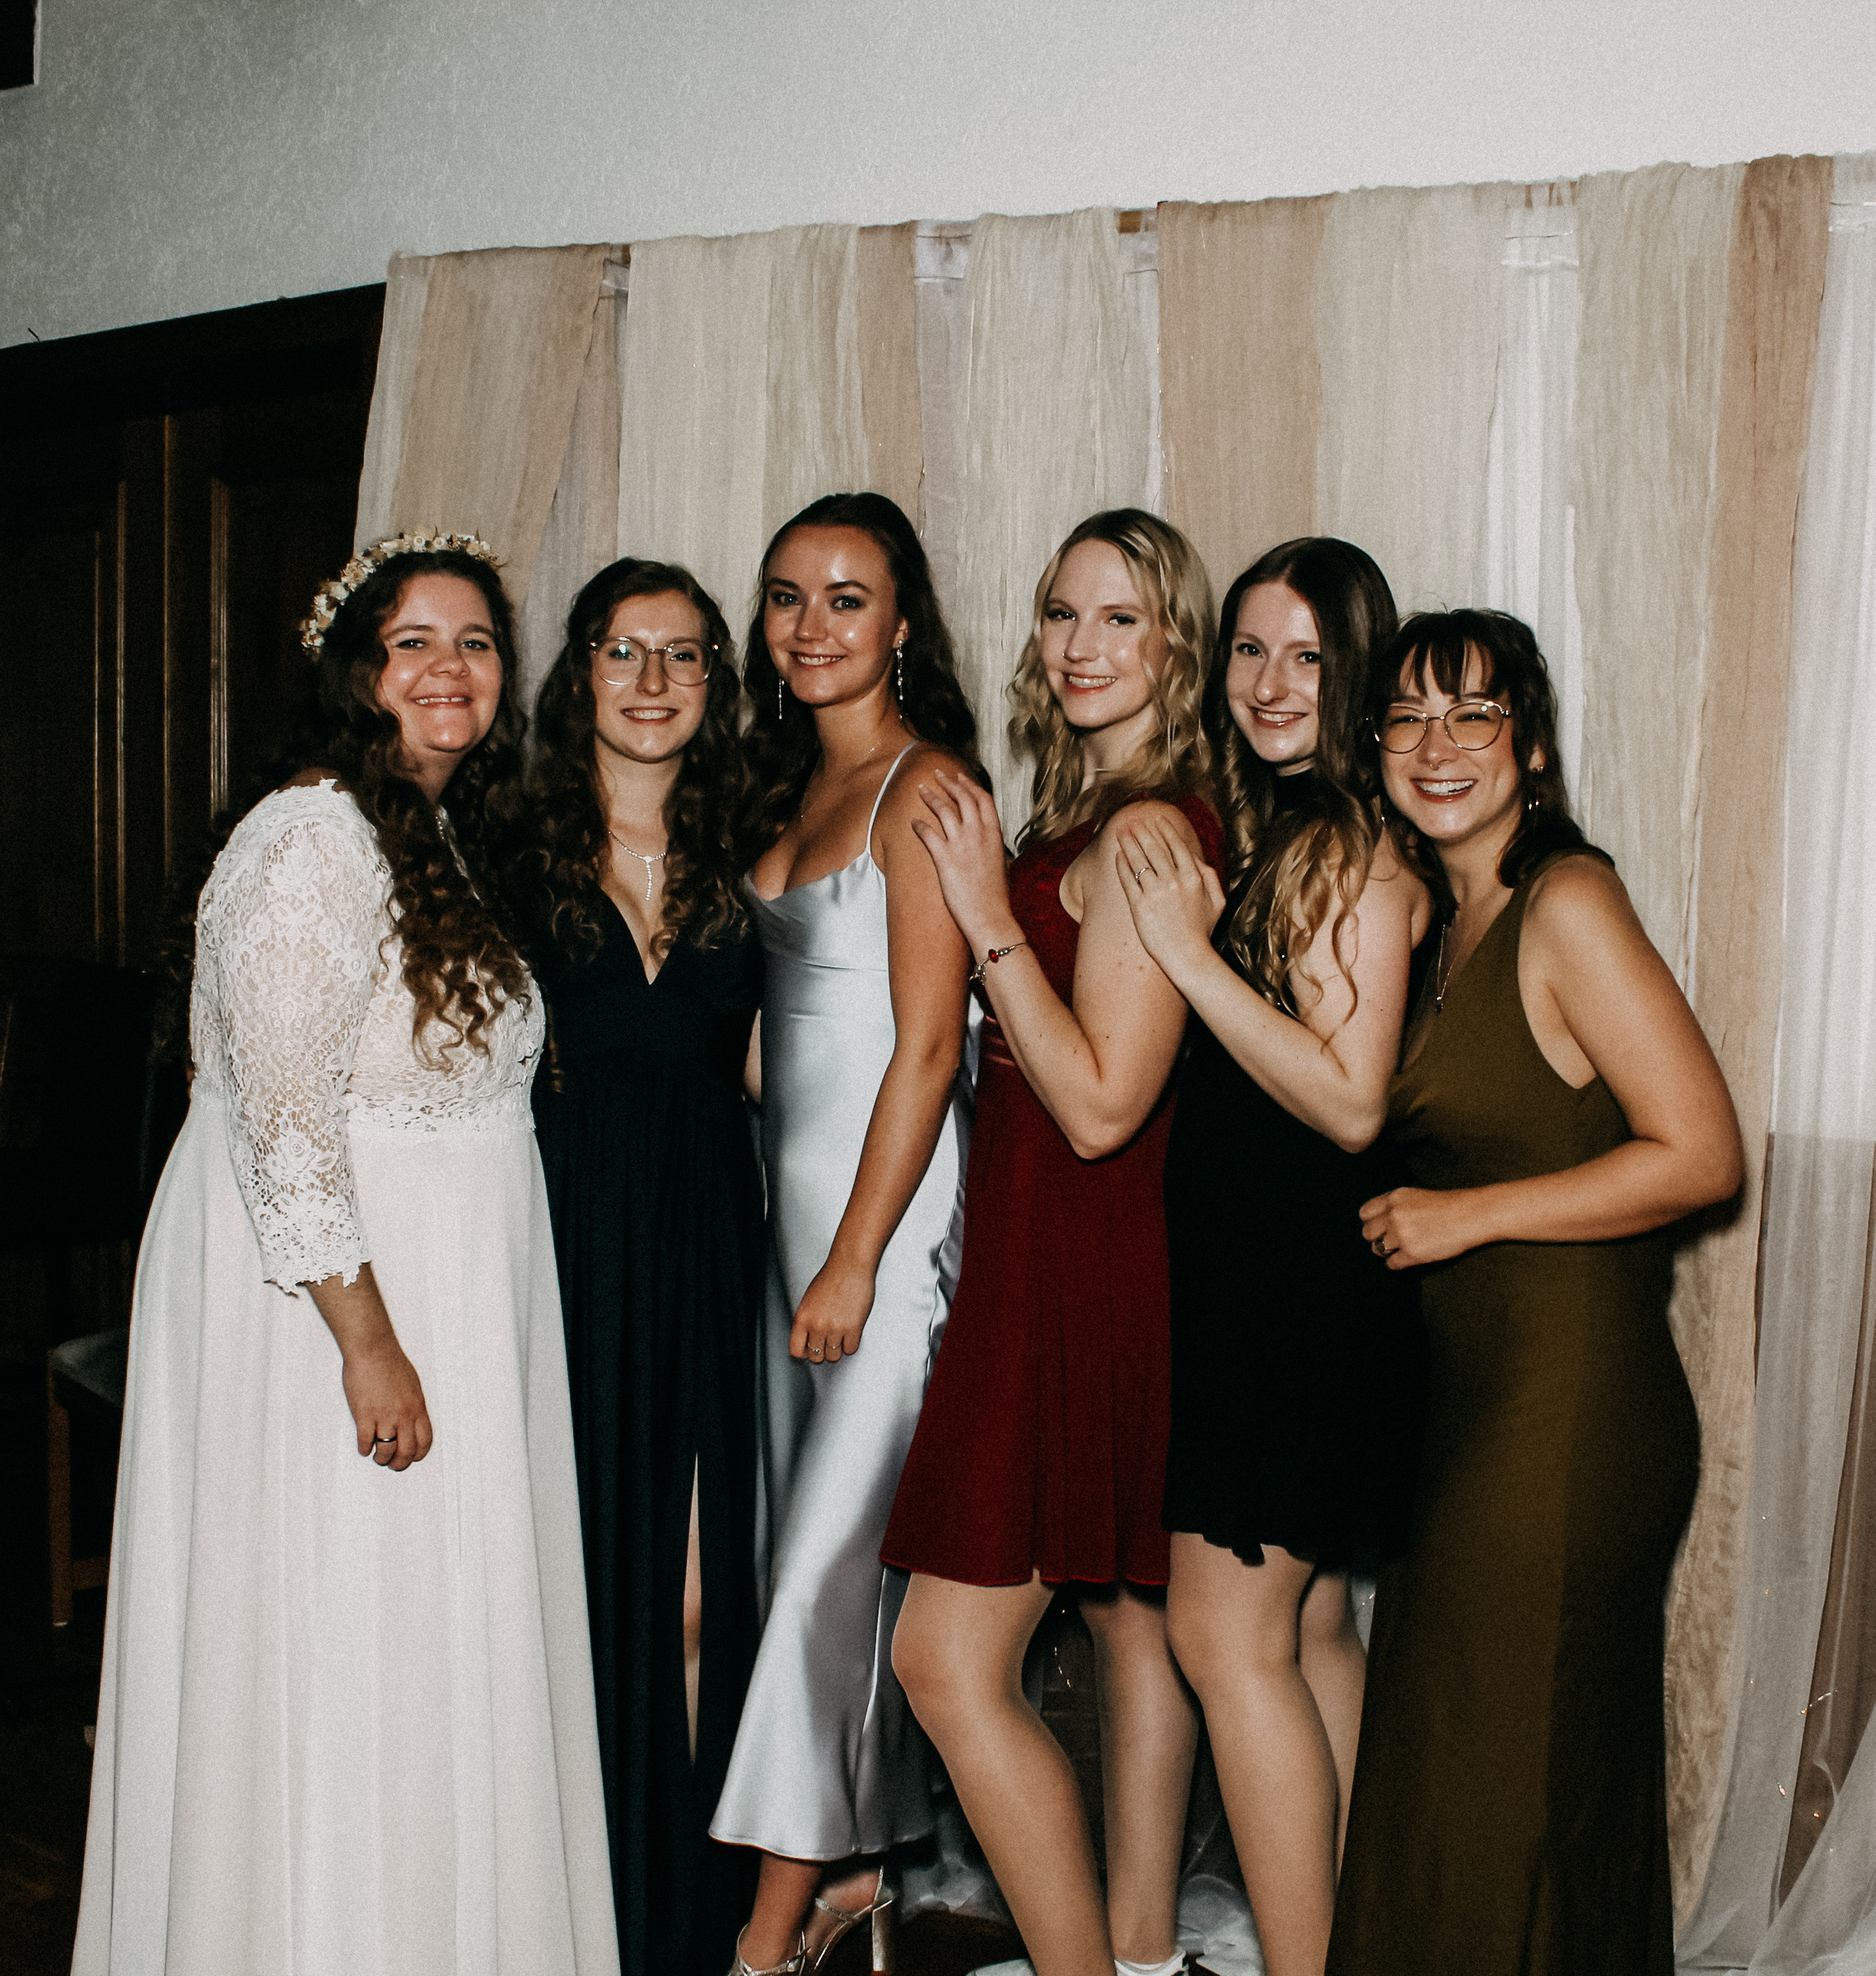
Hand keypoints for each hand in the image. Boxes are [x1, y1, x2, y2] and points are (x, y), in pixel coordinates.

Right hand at [341, 1335, 433, 1470]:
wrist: (373, 1351)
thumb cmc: (391, 1363)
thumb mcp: (412, 1385)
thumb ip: (412, 1405)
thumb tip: (410, 1420)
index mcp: (418, 1407)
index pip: (425, 1440)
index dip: (419, 1454)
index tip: (413, 1457)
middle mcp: (404, 1415)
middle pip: (407, 1451)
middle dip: (400, 1463)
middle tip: (394, 1465)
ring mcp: (384, 1416)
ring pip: (386, 1451)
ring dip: (382, 1458)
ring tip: (377, 1457)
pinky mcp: (365, 1415)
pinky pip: (366, 1442)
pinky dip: (365, 1449)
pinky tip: (364, 1447)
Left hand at [790, 1257, 875, 1363]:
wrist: (850, 1266)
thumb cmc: (831, 1277)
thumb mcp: (809, 1300)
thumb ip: (807, 1320)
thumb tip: (809, 1338)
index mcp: (802, 1318)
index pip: (797, 1350)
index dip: (804, 1353)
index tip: (810, 1350)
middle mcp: (817, 1325)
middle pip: (816, 1356)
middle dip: (822, 1351)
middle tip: (828, 1342)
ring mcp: (835, 1328)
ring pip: (834, 1356)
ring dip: (837, 1348)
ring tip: (840, 1336)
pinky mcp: (853, 1328)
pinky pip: (850, 1349)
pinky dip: (851, 1344)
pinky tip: (850, 1333)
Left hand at [911, 769, 1018, 954]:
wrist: (989, 916)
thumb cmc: (996, 896)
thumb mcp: (1001, 864)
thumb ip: (992, 847)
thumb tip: (987, 843)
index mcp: (995, 834)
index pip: (983, 799)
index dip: (969, 785)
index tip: (960, 777)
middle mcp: (979, 834)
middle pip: (962, 797)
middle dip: (949, 782)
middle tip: (937, 774)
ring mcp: (962, 844)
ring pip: (944, 809)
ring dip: (931, 796)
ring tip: (921, 789)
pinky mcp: (945, 857)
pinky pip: (928, 833)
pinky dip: (919, 825)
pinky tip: (912, 822)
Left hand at [1114, 815, 1225, 983]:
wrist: (1188, 957)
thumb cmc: (1203, 931)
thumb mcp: (1217, 901)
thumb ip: (1210, 876)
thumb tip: (1197, 858)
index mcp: (1194, 877)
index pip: (1176, 845)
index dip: (1164, 829)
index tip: (1156, 819)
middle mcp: (1174, 881)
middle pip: (1154, 848)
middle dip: (1141, 831)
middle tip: (1132, 820)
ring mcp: (1155, 893)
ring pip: (1139, 860)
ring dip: (1128, 842)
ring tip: (1121, 831)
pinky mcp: (1139, 906)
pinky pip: (1128, 879)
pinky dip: (1122, 865)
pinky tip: (1117, 856)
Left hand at [1358, 1185, 1481, 1269]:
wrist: (1470, 1216)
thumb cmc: (1447, 1206)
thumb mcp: (1415, 1196)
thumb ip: (1394, 1206)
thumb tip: (1376, 1222)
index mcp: (1394, 1199)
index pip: (1365, 1213)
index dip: (1371, 1222)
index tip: (1379, 1227)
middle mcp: (1394, 1216)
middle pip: (1367, 1233)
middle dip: (1377, 1238)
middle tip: (1390, 1240)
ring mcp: (1401, 1235)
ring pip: (1377, 1249)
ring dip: (1387, 1251)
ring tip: (1401, 1248)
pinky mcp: (1411, 1253)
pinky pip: (1391, 1264)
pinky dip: (1397, 1263)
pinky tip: (1407, 1258)